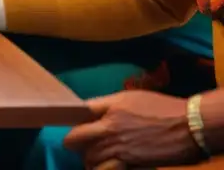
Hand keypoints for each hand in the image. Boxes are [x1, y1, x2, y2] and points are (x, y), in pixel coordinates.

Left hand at [63, 91, 202, 167]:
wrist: (188, 126)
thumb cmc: (160, 108)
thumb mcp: (130, 97)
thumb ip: (107, 104)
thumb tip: (88, 110)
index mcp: (109, 110)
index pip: (77, 115)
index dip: (71, 121)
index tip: (71, 125)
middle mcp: (110, 130)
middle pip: (76, 140)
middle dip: (74, 143)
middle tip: (78, 145)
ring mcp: (120, 149)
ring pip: (90, 158)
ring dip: (89, 159)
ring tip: (93, 158)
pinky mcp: (131, 164)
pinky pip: (107, 169)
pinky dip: (103, 169)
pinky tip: (106, 166)